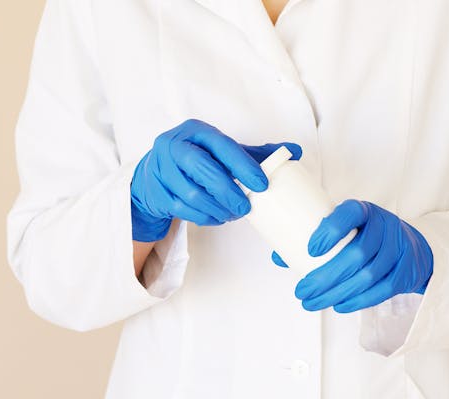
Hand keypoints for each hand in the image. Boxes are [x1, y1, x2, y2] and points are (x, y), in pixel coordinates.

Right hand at [131, 119, 301, 240]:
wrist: (153, 176)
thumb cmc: (196, 161)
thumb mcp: (222, 151)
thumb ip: (255, 153)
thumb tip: (295, 151)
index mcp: (195, 131)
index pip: (222, 146)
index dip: (243, 165)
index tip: (262, 184)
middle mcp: (174, 146)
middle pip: (202, 169)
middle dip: (228, 192)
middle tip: (246, 208)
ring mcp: (161, 170)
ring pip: (192, 195)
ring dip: (218, 208)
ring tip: (233, 213)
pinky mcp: (156, 194)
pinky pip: (184, 211)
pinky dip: (205, 217)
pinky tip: (217, 216)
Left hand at [273, 200, 432, 312]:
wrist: (410, 248)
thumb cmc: (365, 236)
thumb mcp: (345, 229)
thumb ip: (315, 239)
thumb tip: (278, 256)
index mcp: (363, 211)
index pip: (349, 215)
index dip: (331, 231)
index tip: (310, 250)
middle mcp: (384, 226)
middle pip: (357, 253)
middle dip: (325, 277)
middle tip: (301, 291)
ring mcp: (398, 249)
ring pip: (368, 275)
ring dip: (337, 293)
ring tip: (312, 303)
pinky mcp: (405, 271)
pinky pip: (382, 290)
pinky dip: (358, 301)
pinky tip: (339, 306)